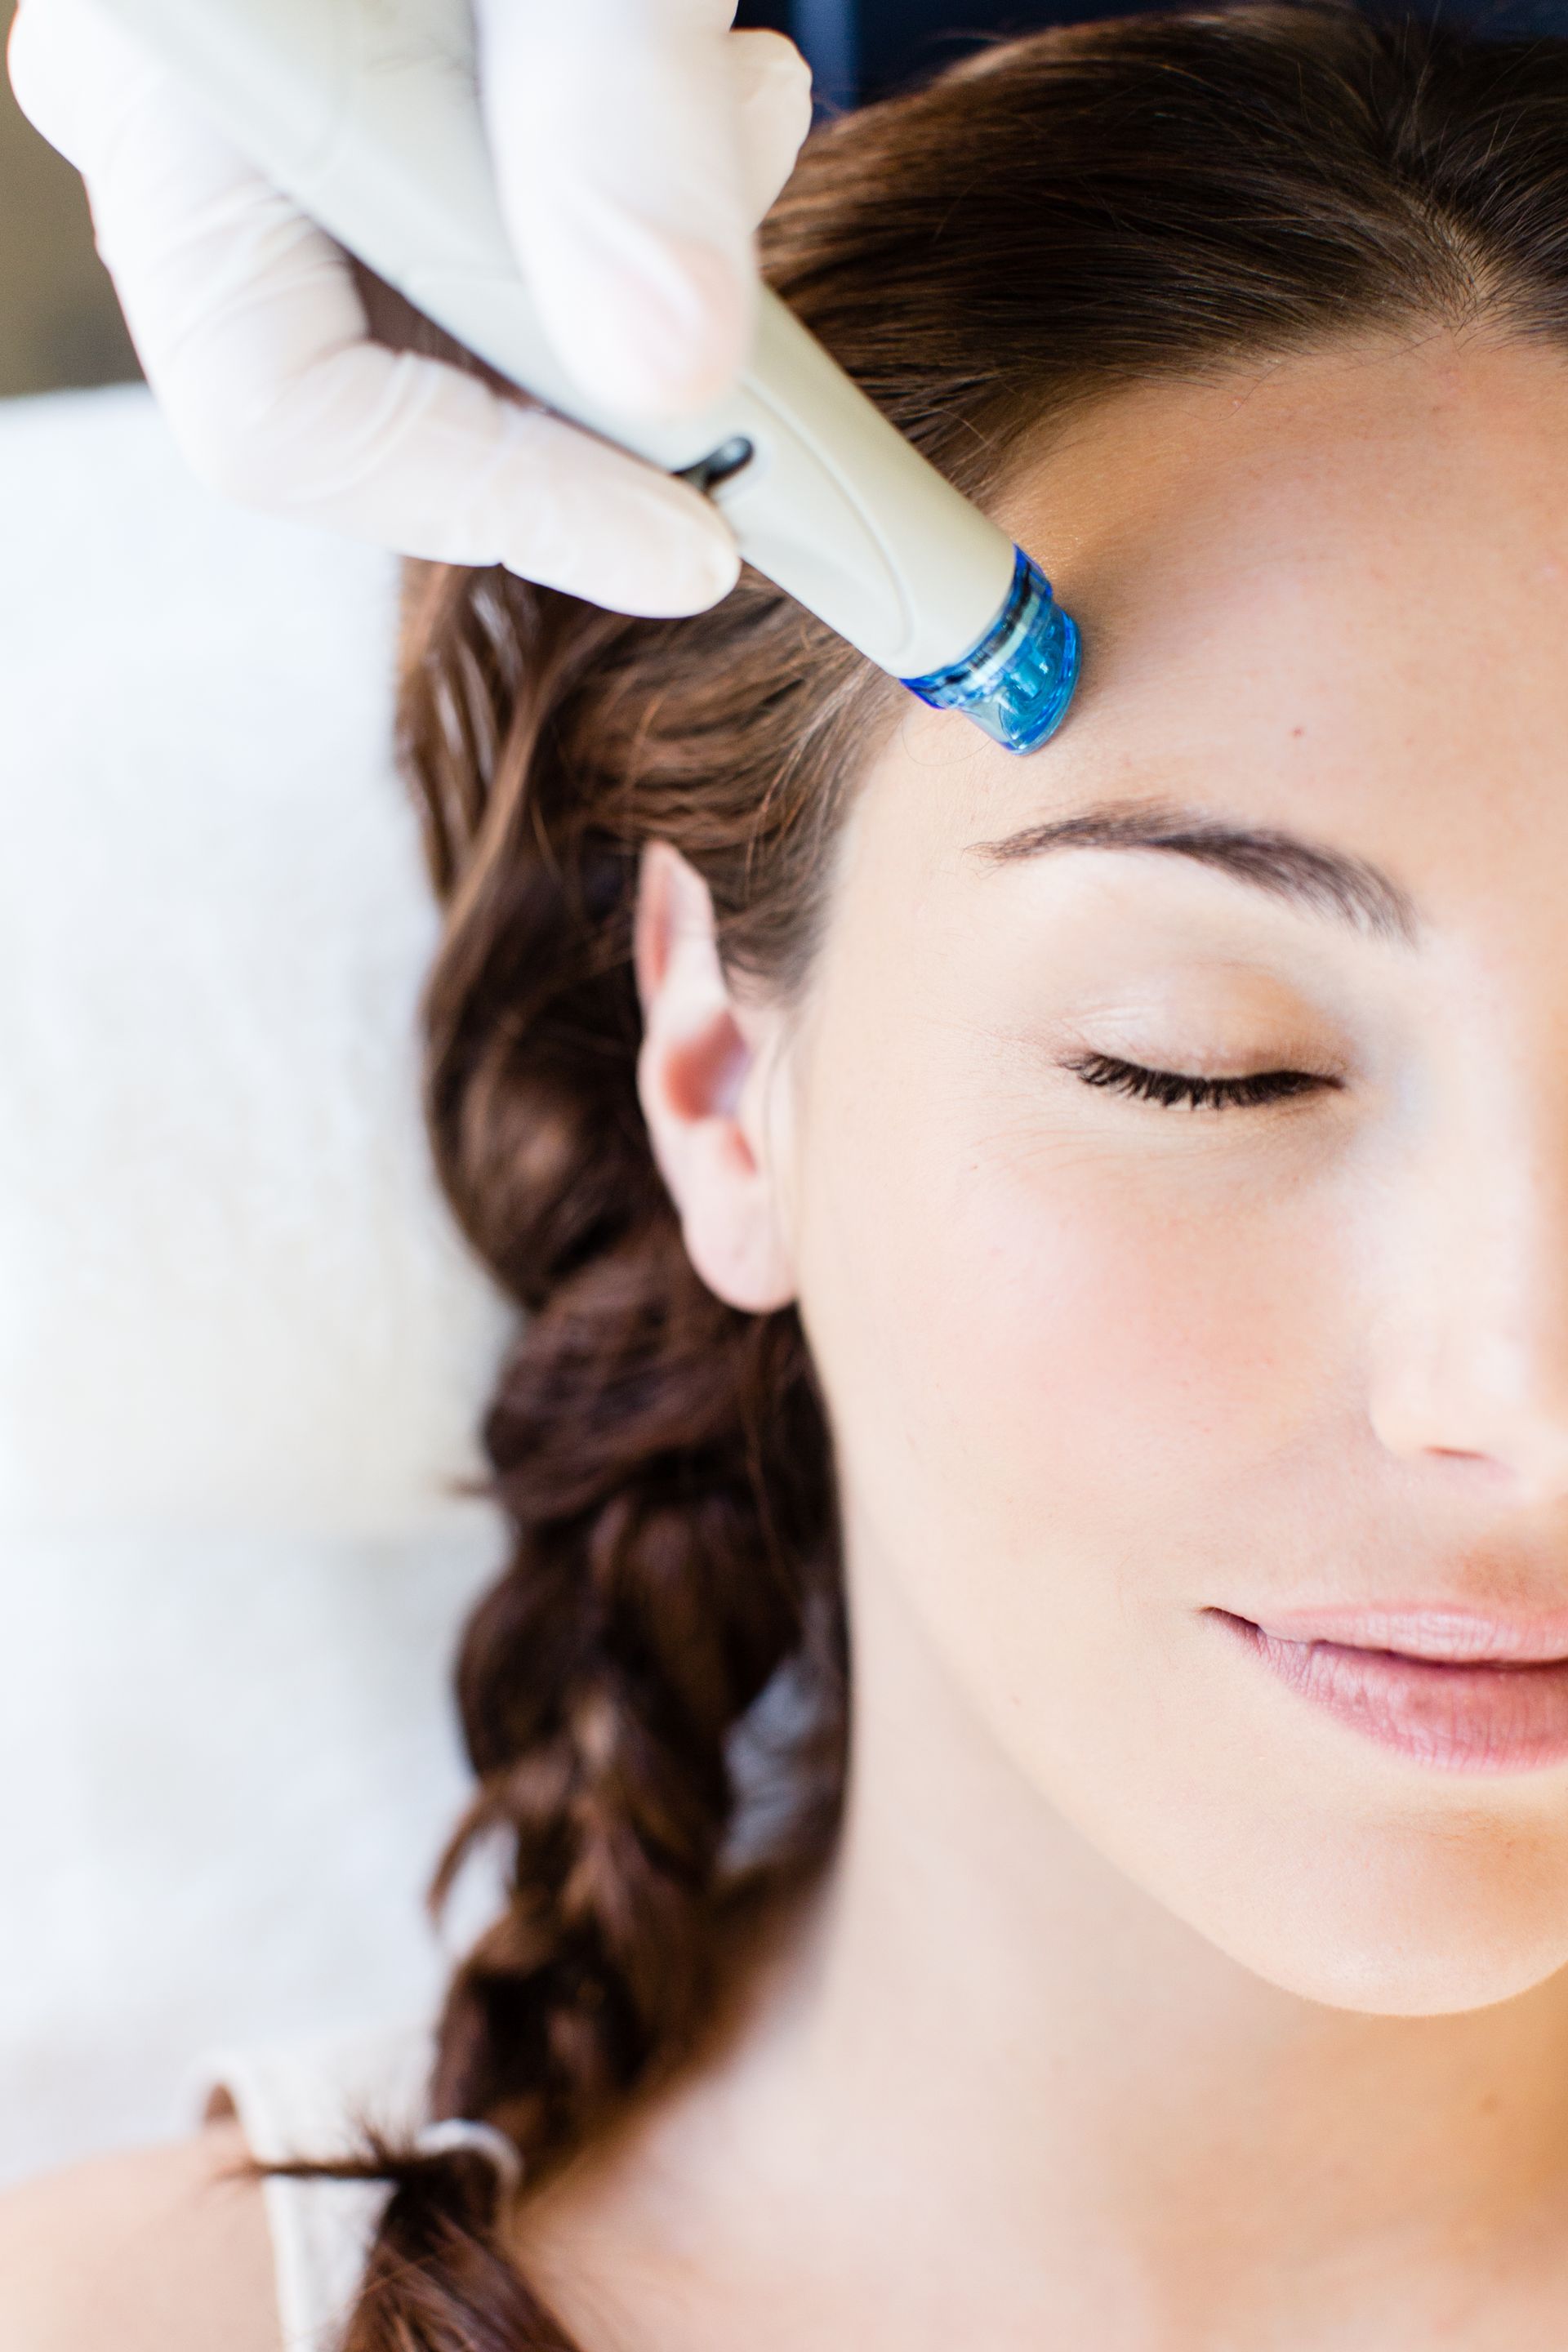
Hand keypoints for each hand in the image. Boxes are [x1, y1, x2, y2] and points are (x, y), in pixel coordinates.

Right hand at [7, 0, 812, 614]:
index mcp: (175, 79)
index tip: (704, 542)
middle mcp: (168, 122)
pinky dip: (595, 222)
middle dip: (587, 388)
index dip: (509, 506)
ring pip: (431, 326)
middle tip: (755, 315)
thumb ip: (616, 122)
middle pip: (367, 391)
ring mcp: (238, 124)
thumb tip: (669, 381)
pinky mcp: (327, 112)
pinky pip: (453, 245)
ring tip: (737, 105)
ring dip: (617, 287)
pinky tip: (692, 92)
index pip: (288, 417)